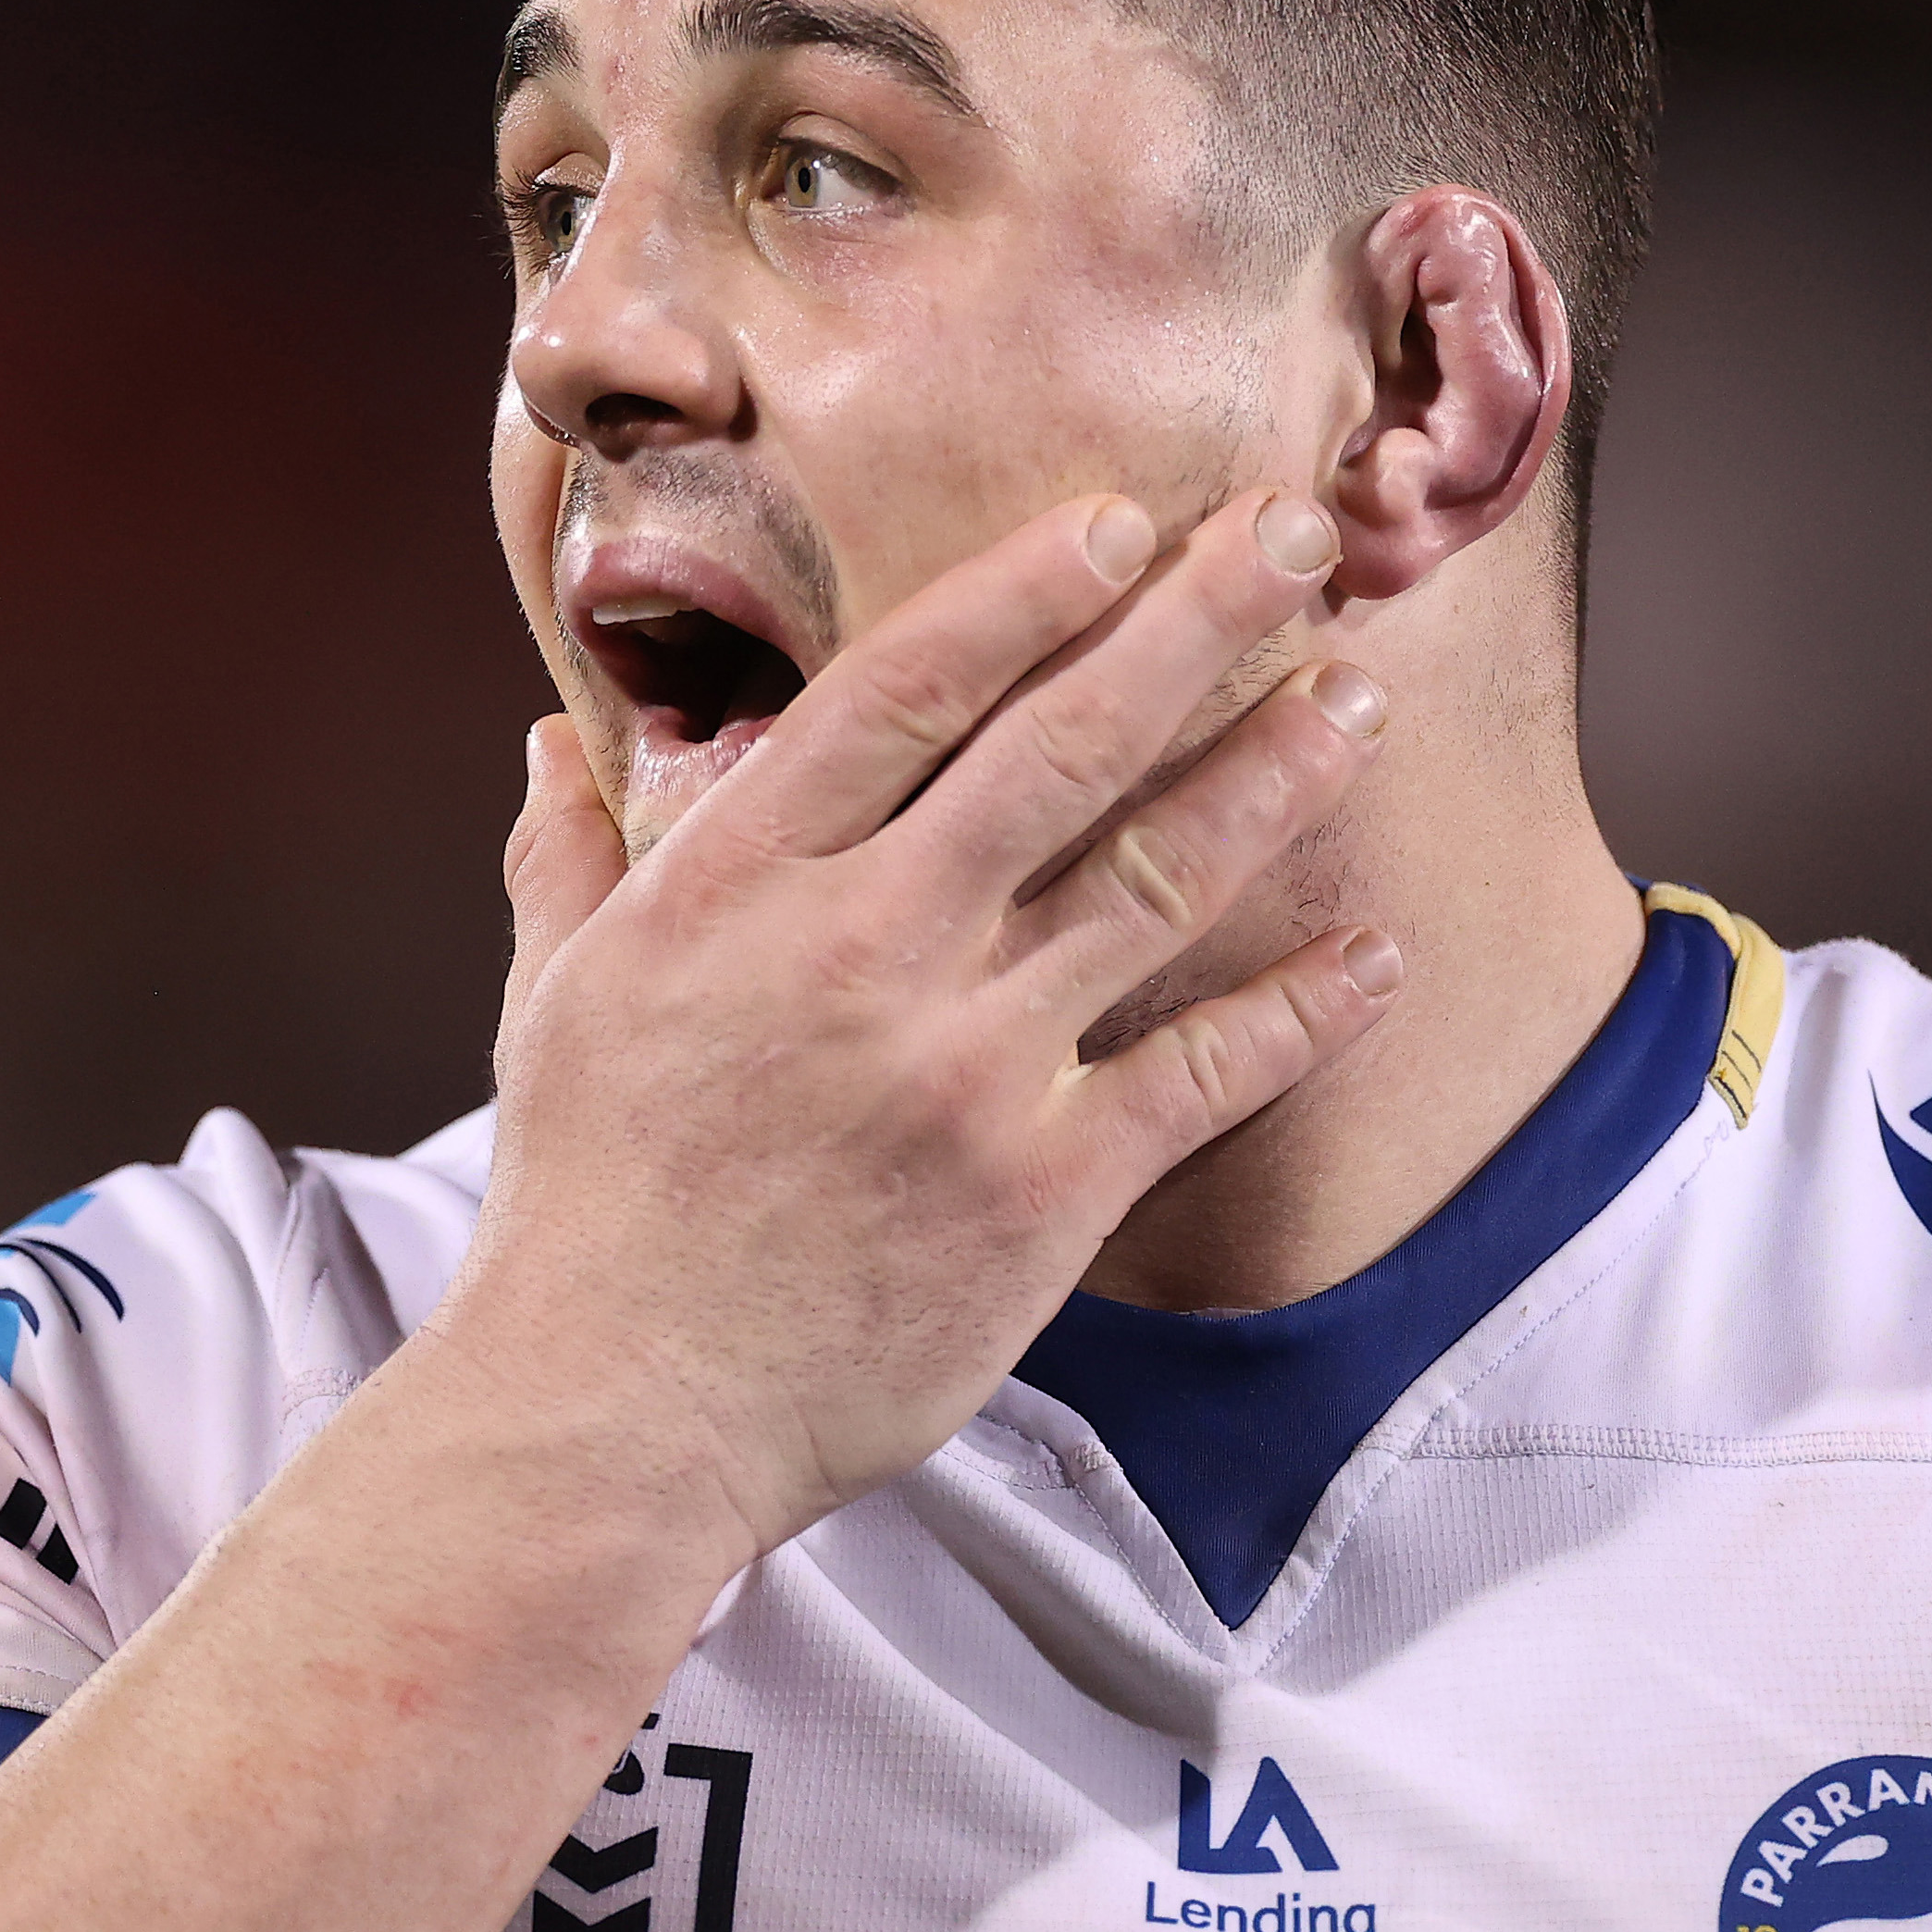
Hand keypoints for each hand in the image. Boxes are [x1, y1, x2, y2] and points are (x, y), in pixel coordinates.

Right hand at [453, 486, 1401, 1559]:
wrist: (616, 1412)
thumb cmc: (584, 1205)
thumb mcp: (552, 1003)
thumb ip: (572, 857)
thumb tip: (552, 743)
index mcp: (739, 880)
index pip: (904, 685)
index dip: (1023, 589)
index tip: (1117, 519)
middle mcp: (863, 948)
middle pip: (1063, 747)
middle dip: (1193, 624)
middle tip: (1293, 535)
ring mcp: (964, 1067)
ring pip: (1157, 883)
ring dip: (1275, 779)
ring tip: (1361, 702)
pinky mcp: (1043, 1189)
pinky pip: (1205, 1073)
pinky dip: (1304, 1010)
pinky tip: (1378, 957)